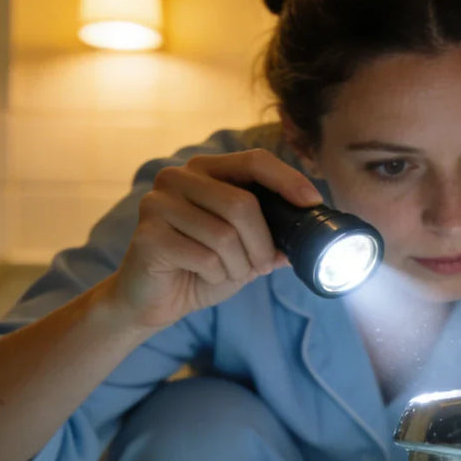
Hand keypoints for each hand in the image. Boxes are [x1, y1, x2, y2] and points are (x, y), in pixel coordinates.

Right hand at [103, 149, 322, 330]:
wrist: (153, 300)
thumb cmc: (200, 269)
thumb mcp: (246, 251)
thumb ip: (274, 237)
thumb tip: (311, 231)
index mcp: (206, 171)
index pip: (254, 160)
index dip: (288, 180)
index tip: (313, 203)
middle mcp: (178, 177)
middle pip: (242, 204)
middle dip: (262, 244)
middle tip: (262, 265)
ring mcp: (158, 203)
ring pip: (225, 235)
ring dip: (238, 265)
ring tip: (228, 273)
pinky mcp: (147, 234)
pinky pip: (204, 257)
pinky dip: (216, 275)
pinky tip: (204, 276)